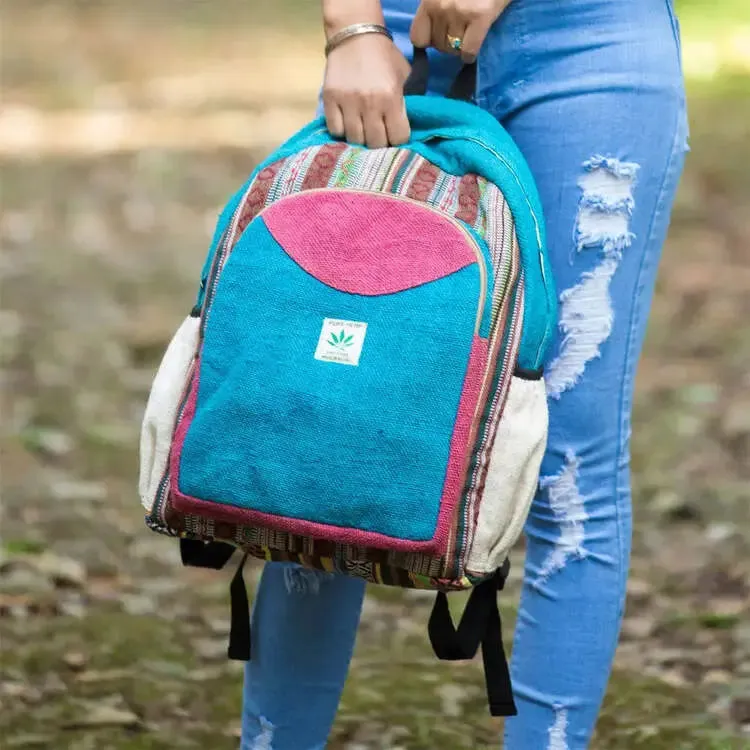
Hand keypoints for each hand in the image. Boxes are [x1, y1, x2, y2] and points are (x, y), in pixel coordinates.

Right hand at [322, 33, 411, 148]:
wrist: (355, 34)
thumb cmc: (383, 56)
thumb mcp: (403, 76)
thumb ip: (404, 102)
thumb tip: (402, 127)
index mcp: (391, 97)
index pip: (398, 138)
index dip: (398, 138)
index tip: (394, 133)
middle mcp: (369, 103)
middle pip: (375, 143)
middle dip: (379, 141)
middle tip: (377, 133)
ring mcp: (347, 103)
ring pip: (355, 139)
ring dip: (360, 137)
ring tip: (362, 128)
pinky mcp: (330, 100)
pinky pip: (335, 130)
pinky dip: (342, 130)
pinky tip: (347, 122)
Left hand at [411, 0, 511, 61]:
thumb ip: (436, 7)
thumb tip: (433, 35)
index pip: (417, 37)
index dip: (429, 41)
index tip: (438, 36)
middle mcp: (440, 6)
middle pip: (437, 45)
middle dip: (447, 44)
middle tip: (459, 35)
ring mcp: (459, 12)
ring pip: (453, 50)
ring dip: (460, 49)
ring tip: (467, 37)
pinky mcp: (479, 16)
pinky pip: (468, 50)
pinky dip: (470, 55)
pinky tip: (473, 51)